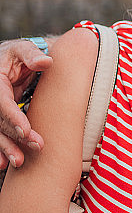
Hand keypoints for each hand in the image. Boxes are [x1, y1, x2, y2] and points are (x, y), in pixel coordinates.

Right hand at [0, 39, 51, 168]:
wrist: (12, 59)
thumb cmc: (20, 54)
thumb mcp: (24, 49)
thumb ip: (33, 55)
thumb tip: (46, 61)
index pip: (1, 102)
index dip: (12, 117)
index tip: (26, 131)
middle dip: (14, 136)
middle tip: (36, 146)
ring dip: (6, 147)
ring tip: (19, 162)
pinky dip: (0, 148)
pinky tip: (4, 163)